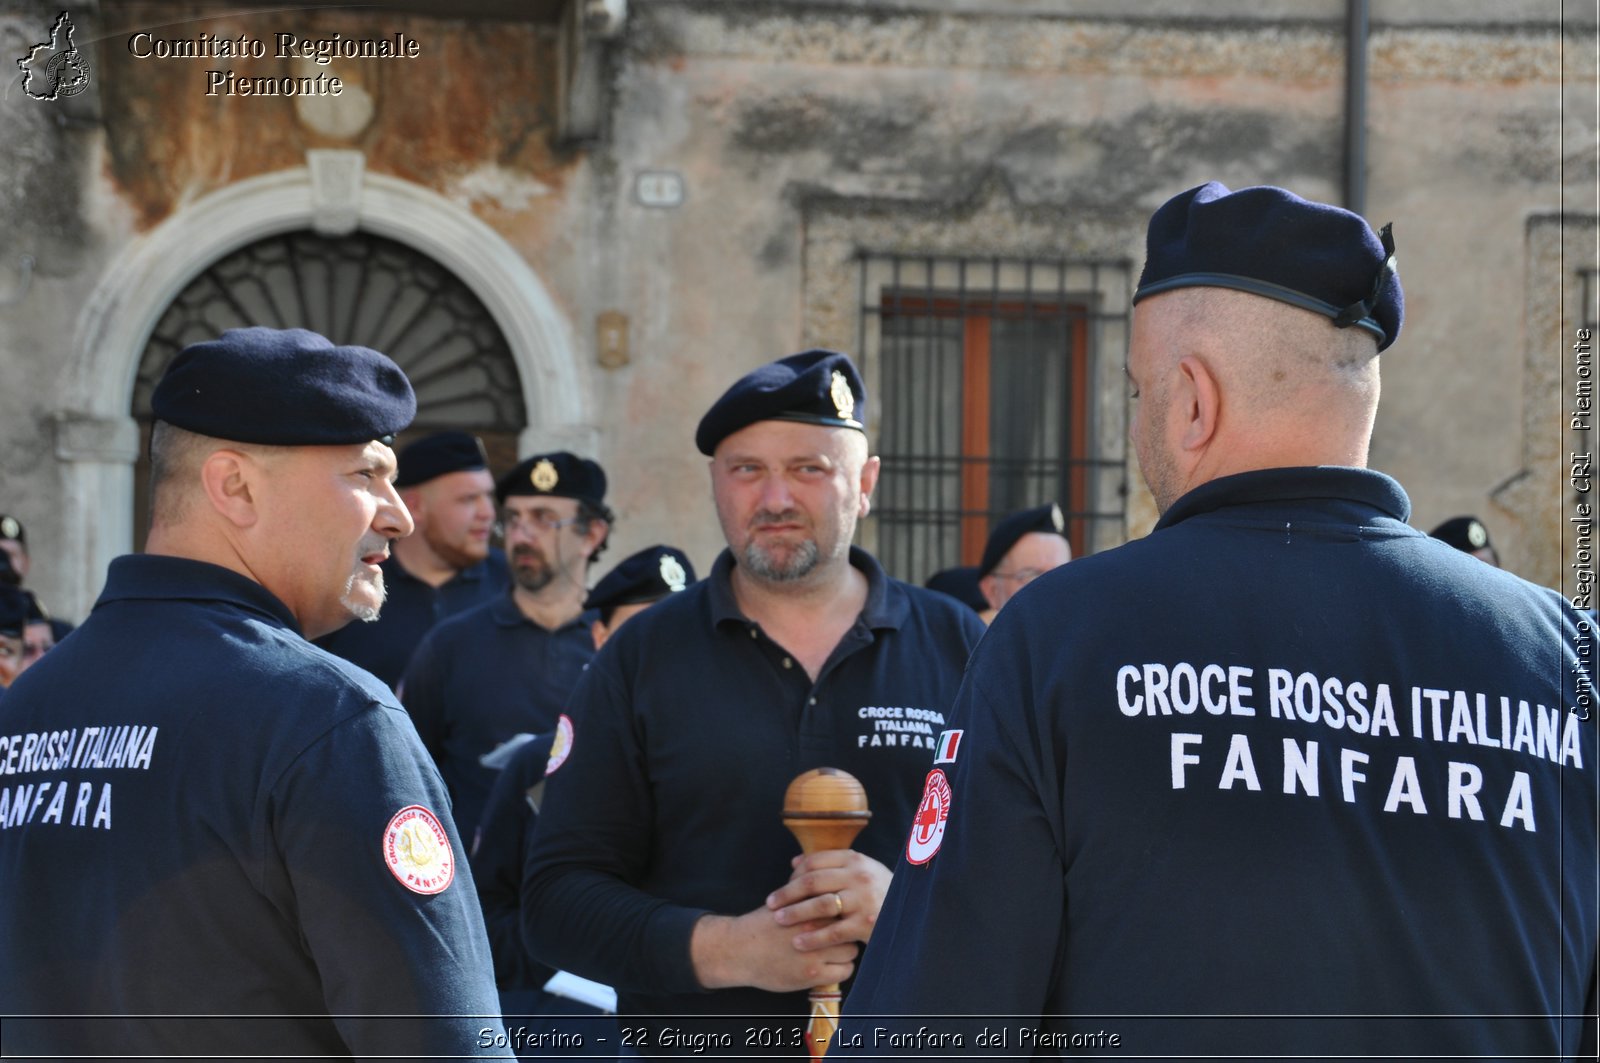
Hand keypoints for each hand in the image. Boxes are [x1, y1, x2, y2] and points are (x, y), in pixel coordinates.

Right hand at [690, 907, 859, 992]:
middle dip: (848, 929)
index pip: (844, 904)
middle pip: (850, 925)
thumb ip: (809, 893)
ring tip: (837, 950)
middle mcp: (815, 927)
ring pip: (852, 949)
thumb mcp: (786, 901)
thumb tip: (831, 882)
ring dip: (846, 950)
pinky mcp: (812, 974)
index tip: (845, 915)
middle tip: (844, 933)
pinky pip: (845, 971)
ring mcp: (815, 952)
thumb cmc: (764, 924)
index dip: (846, 910)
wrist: (739, 950)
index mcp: (809, 906)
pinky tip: (832, 965)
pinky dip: (841, 968)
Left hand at [766, 849, 891, 949]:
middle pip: (812, 881)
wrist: (911, 913)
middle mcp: (859, 876)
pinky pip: (832, 932)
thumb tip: (795, 862)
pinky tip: (798, 942)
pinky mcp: (865, 924)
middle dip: (787, 893)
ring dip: (795, 913)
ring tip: (779, 920)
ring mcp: (863, 900)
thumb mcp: (861, 870)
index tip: (781, 886)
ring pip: (819, 905)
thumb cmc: (879, 891)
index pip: (815, 861)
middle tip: (770, 903)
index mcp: (855, 860)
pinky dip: (813, 937)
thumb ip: (831, 865)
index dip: (793, 874)